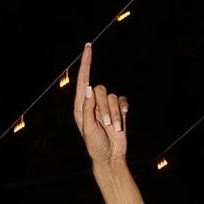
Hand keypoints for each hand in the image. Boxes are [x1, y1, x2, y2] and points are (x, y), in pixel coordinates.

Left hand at [72, 44, 127, 165]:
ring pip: (113, 97)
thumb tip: (89, 88)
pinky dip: (123, 110)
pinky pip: (123, 100)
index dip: (85, 63)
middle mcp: (92, 104)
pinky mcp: (118, 109)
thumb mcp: (88, 129)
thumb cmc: (95, 145)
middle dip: (105, 107)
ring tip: (113, 128)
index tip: (88, 47)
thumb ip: (87, 109)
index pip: (83, 81)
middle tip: (106, 124)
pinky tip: (122, 120)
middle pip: (100, 90)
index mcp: (80, 107)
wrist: (110, 157)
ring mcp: (106, 106)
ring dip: (115, 114)